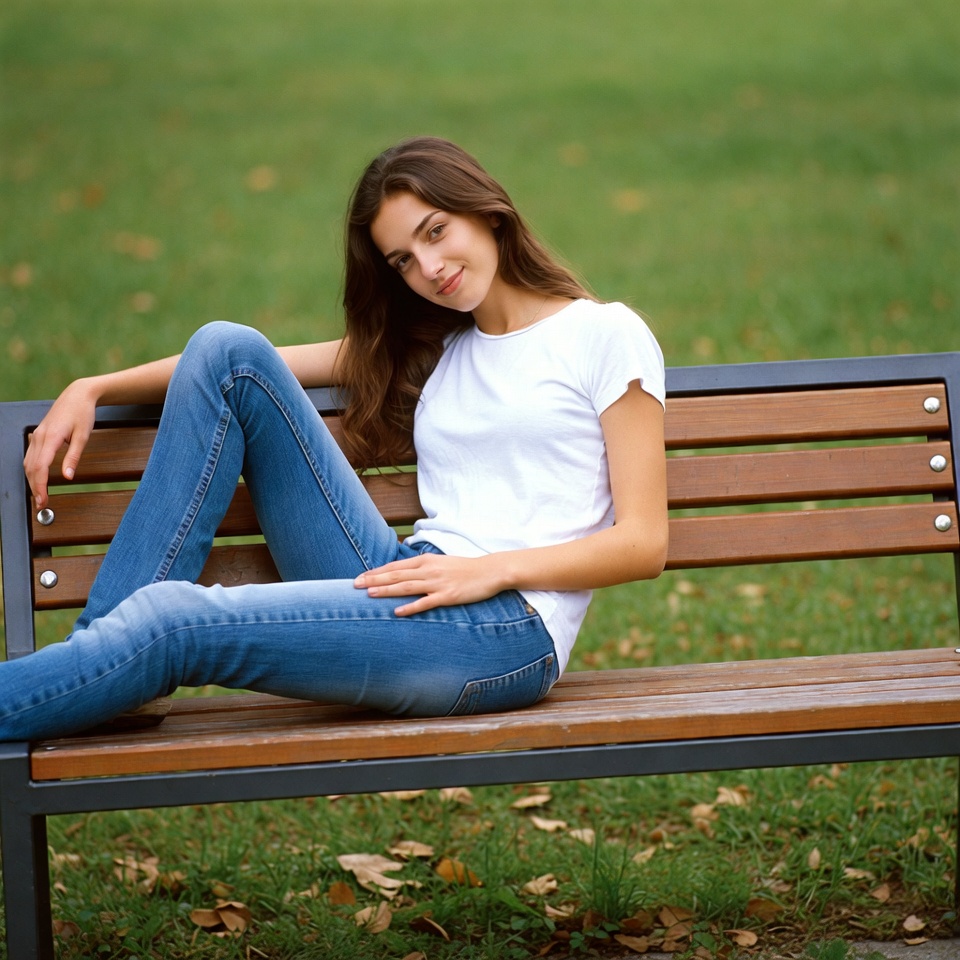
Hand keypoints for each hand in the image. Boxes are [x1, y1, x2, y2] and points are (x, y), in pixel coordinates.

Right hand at [23, 378, 98, 508]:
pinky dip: (31, 470)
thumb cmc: (82, 413)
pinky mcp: (38, 435)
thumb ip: (74, 457)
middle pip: (31, 468)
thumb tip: (68, 476)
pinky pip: (30, 455)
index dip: (39, 486)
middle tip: (42, 503)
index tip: (43, 500)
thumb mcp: (83, 436)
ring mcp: (37, 435)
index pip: (40, 468)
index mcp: (50, 438)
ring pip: (28, 462)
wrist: (77, 395)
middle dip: (34, 487)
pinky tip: (37, 478)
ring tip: (40, 495)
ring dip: (31, 480)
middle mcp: (39, 437)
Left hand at [354, 553, 506, 615]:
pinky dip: (410, 607)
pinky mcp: (448, 596)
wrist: (490, 571)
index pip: (395, 567)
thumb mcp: (440, 563)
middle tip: (355, 585)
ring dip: (387, 590)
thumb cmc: (465, 568)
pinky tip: (397, 611)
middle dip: (374, 580)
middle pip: (396, 575)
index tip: (359, 577)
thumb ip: (422, 567)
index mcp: (426, 561)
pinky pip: (425, 602)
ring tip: (369, 594)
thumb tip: (404, 573)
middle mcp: (429, 570)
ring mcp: (438, 583)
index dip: (376, 572)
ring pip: (407, 587)